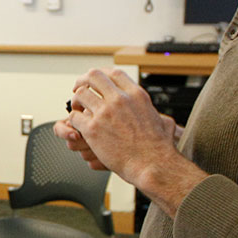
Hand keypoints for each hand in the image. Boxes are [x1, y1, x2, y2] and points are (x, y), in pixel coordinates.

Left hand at [63, 69, 180, 185]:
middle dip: (83, 81)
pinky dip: (74, 121)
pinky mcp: (93, 129)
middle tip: (78, 89)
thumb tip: (164, 120)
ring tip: (78, 110)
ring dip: (76, 101)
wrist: (152, 165)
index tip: (96, 82)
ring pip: (80, 94)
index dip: (102, 75)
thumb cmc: (158, 149)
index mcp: (136, 95)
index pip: (114, 73)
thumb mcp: (163, 123)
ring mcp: (105, 113)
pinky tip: (78, 127)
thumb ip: (158, 116)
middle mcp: (120, 100)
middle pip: (94, 76)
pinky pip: (74, 116)